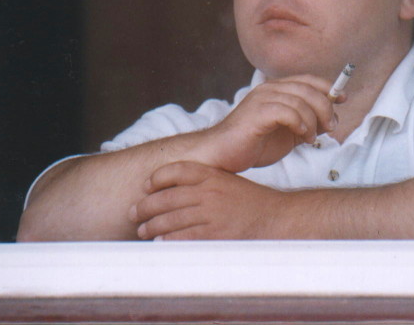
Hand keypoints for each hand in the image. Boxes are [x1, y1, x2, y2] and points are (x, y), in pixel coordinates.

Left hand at [130, 161, 283, 239]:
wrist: (279, 219)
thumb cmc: (253, 203)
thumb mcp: (229, 183)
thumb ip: (205, 184)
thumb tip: (175, 194)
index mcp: (213, 175)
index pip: (177, 170)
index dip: (157, 178)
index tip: (145, 187)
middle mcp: (210, 192)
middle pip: (167, 197)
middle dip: (146, 206)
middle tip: (134, 213)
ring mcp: (211, 214)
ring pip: (170, 220)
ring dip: (152, 226)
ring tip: (143, 231)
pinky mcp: (215, 235)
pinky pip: (182, 238)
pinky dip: (168, 241)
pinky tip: (160, 242)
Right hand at [195, 75, 340, 172]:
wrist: (222, 156)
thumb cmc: (253, 145)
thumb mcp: (288, 134)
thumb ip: (306, 124)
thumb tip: (330, 120)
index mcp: (276, 90)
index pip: (308, 79)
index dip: (328, 87)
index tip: (342, 99)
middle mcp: (269, 89)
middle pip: (308, 88)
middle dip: (325, 108)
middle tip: (330, 128)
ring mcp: (262, 98)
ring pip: (300, 100)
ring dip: (313, 120)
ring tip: (311, 138)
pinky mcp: (257, 112)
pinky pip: (288, 111)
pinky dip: (301, 124)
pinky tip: (302, 137)